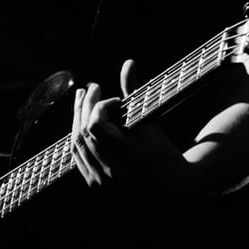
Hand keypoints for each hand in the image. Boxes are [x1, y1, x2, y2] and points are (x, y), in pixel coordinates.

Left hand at [70, 59, 184, 189]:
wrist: (171, 185)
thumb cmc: (163, 150)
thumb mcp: (150, 121)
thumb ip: (135, 91)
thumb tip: (128, 63)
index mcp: (125, 158)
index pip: (95, 128)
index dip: (101, 108)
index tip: (117, 101)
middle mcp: (110, 172)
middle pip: (83, 133)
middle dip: (85, 107)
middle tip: (91, 88)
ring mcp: (100, 181)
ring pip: (77, 144)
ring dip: (78, 118)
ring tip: (83, 97)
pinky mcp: (95, 184)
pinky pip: (78, 156)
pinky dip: (78, 135)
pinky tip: (80, 119)